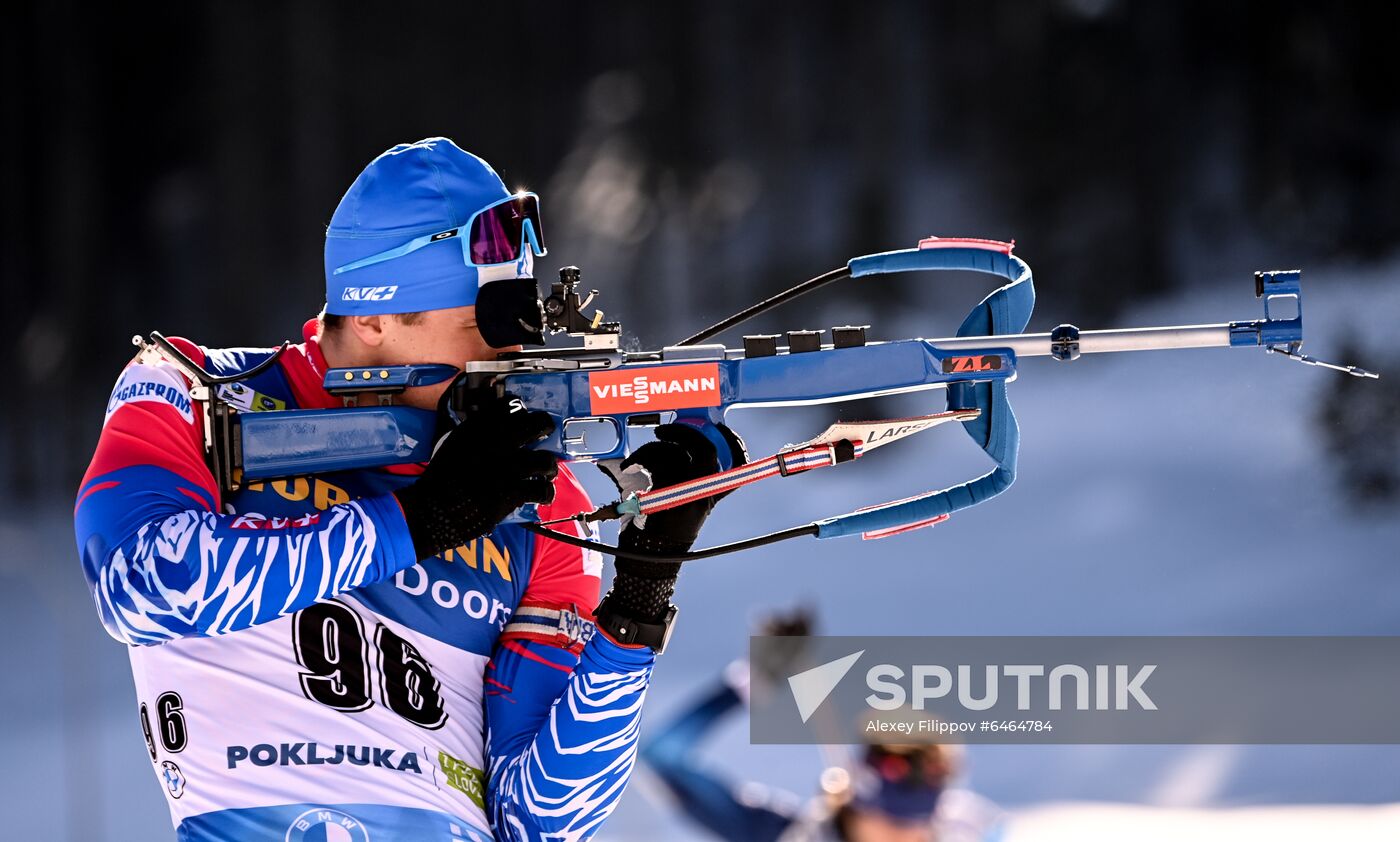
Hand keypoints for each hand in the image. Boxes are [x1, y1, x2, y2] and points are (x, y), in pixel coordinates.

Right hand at [394, 387, 556, 559]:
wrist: (433, 510)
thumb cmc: (441, 479)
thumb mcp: (455, 444)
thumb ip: (477, 434)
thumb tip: (497, 429)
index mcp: (479, 428)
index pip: (510, 405)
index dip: (522, 409)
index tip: (524, 416)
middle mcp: (496, 443)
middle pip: (536, 424)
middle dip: (544, 428)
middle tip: (544, 433)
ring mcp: (507, 468)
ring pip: (545, 460)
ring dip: (548, 466)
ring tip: (545, 470)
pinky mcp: (513, 492)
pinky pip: (542, 489)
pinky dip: (545, 492)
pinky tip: (541, 493)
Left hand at [596, 422, 746, 630]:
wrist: (647, 560)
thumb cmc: (659, 532)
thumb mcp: (681, 504)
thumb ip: (683, 479)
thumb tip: (667, 447)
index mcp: (711, 495)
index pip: (736, 465)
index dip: (734, 443)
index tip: (721, 428)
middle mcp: (704, 494)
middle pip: (705, 450)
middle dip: (684, 433)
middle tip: (664, 431)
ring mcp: (687, 494)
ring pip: (673, 454)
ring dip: (651, 448)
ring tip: (637, 457)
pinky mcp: (666, 494)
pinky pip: (654, 463)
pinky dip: (639, 458)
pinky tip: (629, 465)